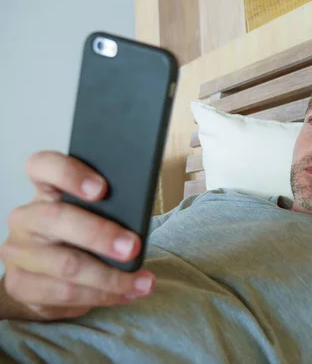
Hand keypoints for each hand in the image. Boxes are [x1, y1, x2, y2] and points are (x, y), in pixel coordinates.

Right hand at [0, 151, 154, 320]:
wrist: (47, 275)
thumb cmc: (82, 235)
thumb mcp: (95, 215)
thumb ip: (110, 210)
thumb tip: (139, 220)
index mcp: (46, 190)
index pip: (44, 166)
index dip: (70, 173)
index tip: (101, 189)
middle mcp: (26, 217)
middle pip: (57, 219)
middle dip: (100, 235)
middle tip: (133, 248)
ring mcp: (19, 252)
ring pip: (65, 265)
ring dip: (110, 277)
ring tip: (142, 281)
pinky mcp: (20, 284)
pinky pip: (64, 293)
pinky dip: (101, 296)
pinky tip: (124, 294)